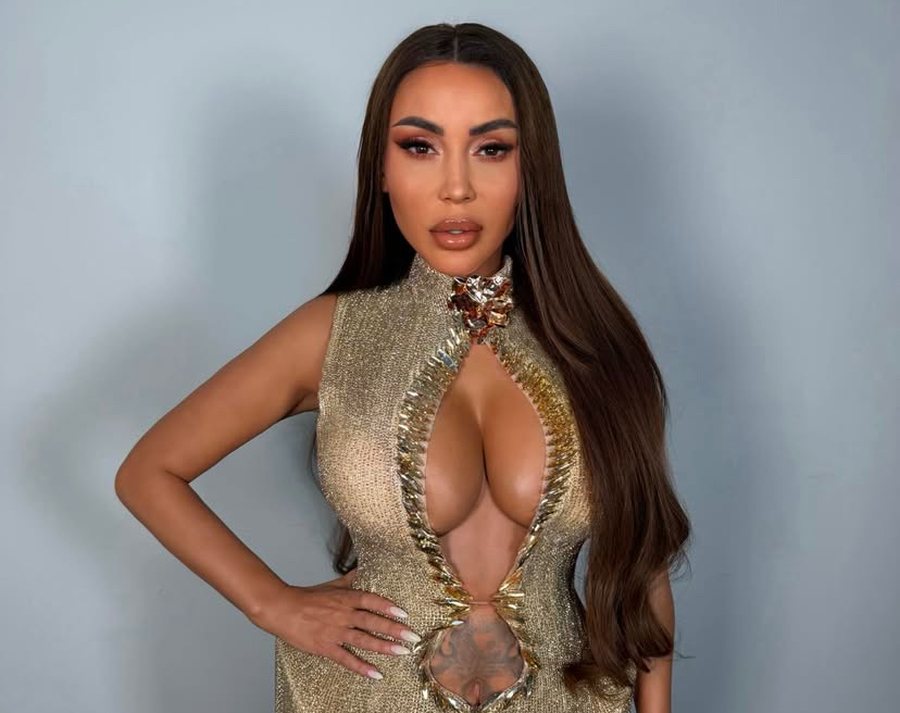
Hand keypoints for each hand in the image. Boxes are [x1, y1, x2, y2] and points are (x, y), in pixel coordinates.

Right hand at [249, 569, 420, 679]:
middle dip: (395, 630)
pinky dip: (361, 667)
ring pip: (364, 640)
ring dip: (384, 647)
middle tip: (413, 637)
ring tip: (402, 652)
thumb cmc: (307, 597)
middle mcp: (343, 615)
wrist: (282, 609)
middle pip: (373, 621)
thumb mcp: (331, 585)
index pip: (371, 600)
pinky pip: (346, 659)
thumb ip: (350, 580)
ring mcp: (335, 632)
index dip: (388, 606)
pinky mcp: (326, 647)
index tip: (404, 614)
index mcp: (345, 598)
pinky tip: (376, 673)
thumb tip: (364, 569)